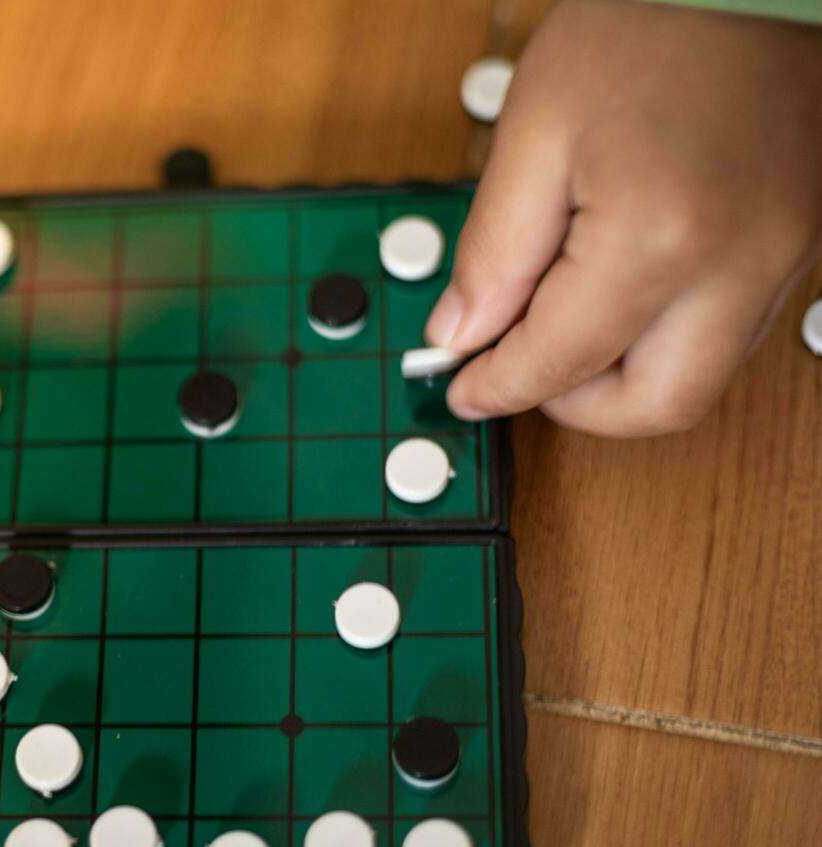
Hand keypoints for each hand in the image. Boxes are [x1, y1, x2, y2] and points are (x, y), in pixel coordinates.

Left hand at [428, 0, 821, 436]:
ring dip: (622, 375)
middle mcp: (739, 266)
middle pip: (654, 406)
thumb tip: (461, 334)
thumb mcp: (534, 131)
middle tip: (517, 367)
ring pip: (698, 379)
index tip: (461, 388)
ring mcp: (784, 260)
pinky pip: (728, 331)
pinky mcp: (800, 246)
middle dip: (574, 406)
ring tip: (562, 318)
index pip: (562, 361)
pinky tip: (618, 289)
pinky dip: (664, 337)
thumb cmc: (648, 24)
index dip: (499, 386)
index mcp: (660, 237)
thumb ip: (492, 252)